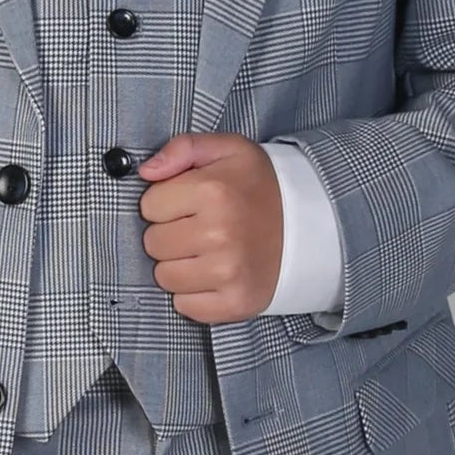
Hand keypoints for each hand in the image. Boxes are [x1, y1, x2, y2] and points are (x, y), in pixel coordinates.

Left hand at [136, 132, 282, 324]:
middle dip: (170, 233)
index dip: (166, 202)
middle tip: (200, 227)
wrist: (308, 224)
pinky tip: (214, 275)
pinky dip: (194, 294)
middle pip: (153, 243)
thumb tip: (146, 173)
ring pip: (165, 277)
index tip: (190, 202)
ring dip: (178, 265)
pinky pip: (185, 306)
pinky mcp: (236, 302)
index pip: (148, 206)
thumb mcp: (227, 149)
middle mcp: (219, 234)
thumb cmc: (257, 186)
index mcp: (213, 191)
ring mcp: (228, 273)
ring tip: (207, 251)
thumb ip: (182, 148)